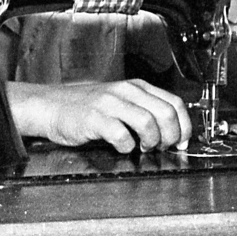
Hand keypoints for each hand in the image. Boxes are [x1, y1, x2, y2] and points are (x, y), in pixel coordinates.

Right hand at [8, 79, 191, 152]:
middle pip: (165, 113)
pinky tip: (123, 147)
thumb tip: (171, 132)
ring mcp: (110, 104)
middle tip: (162, 147)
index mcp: (136, 87)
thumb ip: (144, 111)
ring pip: (147, 122)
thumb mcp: (120, 101)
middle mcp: (126, 92)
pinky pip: (121, 134)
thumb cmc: (87, 108)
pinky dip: (127, 146)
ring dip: (151, 142)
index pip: (174, 103)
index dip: (184, 125)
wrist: (52, 106)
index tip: (182, 141)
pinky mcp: (94, 118)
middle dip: (171, 136)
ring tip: (143, 148)